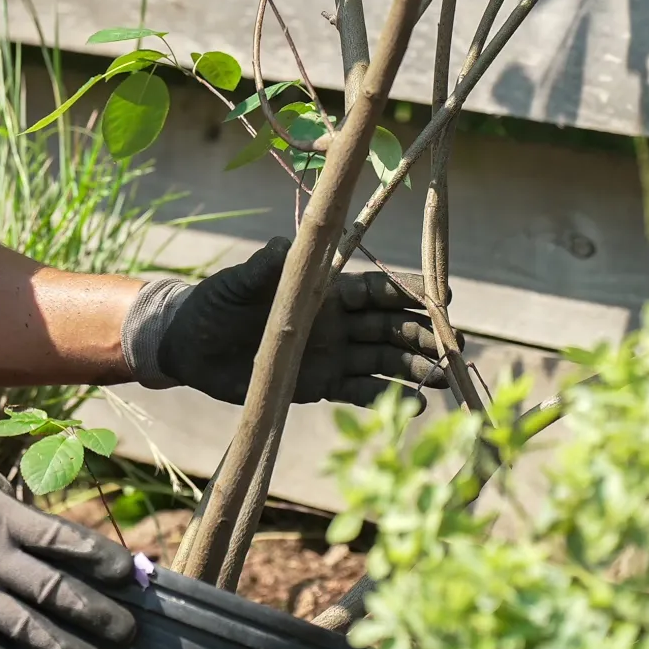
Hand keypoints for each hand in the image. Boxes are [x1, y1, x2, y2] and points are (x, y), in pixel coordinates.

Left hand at [123, 236, 448, 404]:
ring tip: (443, 379)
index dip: (408, 292)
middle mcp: (336, 320)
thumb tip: (288, 243)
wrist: (192, 345)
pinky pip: (361, 391)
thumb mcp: (238, 283)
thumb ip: (265, 268)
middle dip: (422, 334)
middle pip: (390, 326)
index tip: (443, 297)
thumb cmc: (216, 302)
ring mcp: (331, 353)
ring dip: (413, 368)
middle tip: (456, 346)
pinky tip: (414, 405)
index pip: (375, 289)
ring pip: (383, 359)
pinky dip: (386, 397)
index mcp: (322, 289)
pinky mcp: (320, 384)